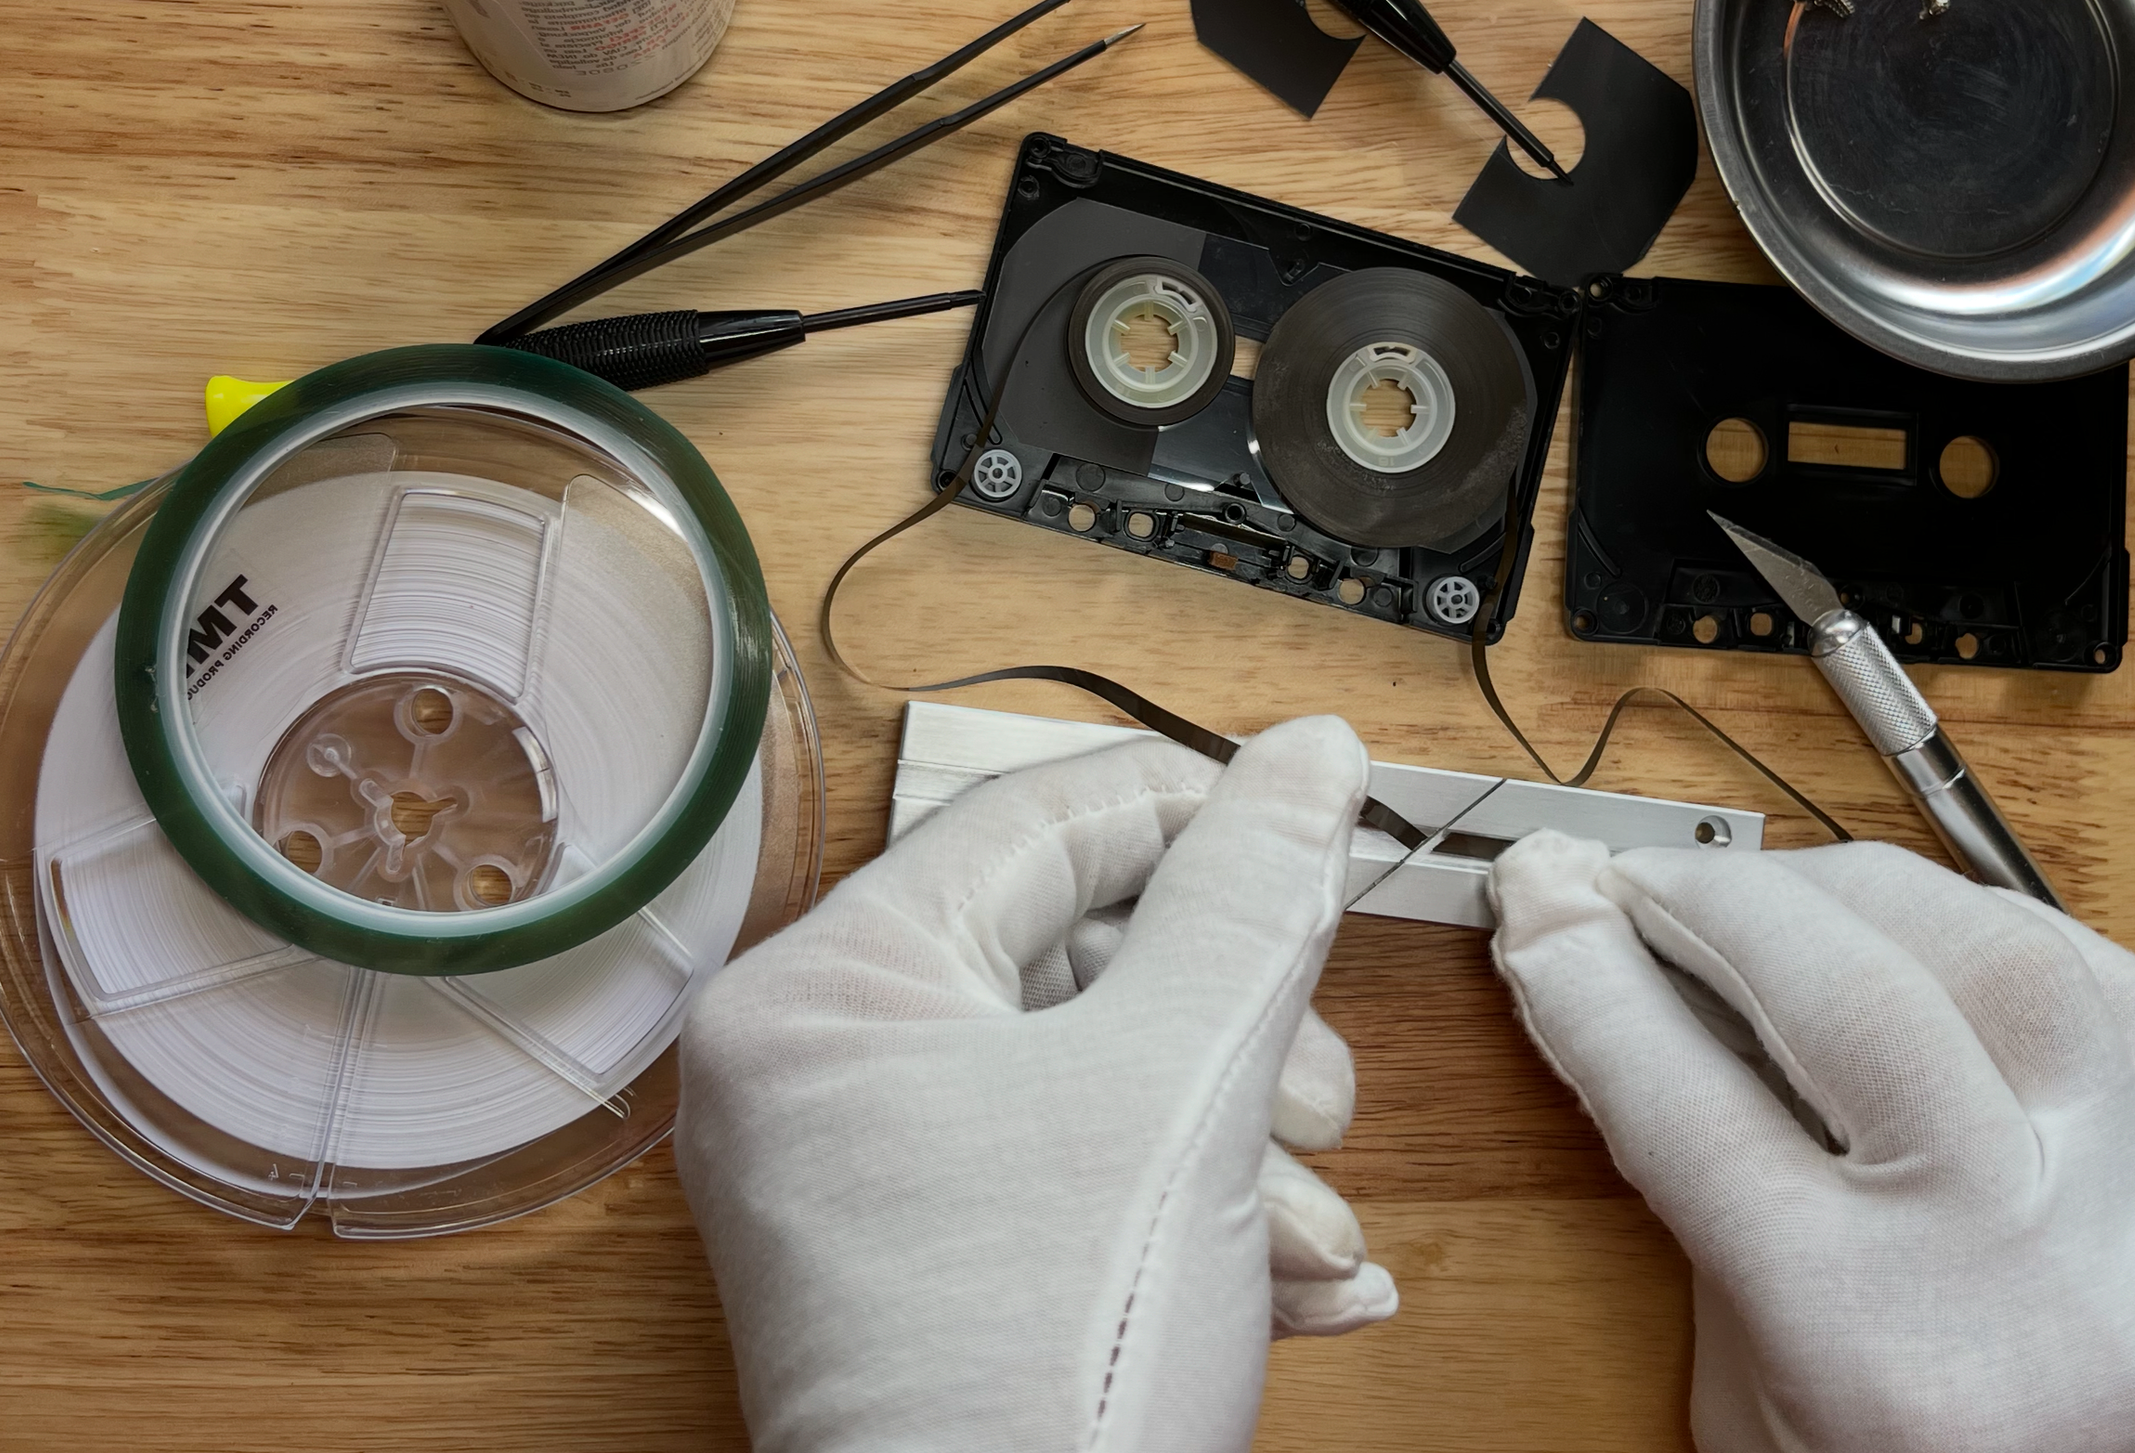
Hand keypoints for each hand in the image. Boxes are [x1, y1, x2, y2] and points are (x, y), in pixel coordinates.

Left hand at [676, 717, 1395, 1452]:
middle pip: (1078, 954)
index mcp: (823, 995)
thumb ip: (1251, 895)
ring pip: (1095, 1076)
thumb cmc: (1042, 1375)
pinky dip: (1191, 1209)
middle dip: (1232, 1027)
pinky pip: (1072, 1173)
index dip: (1202, 816)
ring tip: (1310, 1225)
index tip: (1317, 829)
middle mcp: (816, 1076)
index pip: (1037, 820)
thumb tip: (1304, 760)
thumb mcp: (1181, 1087)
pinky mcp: (923, 1268)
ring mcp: (865, 1180)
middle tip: (1315, 1077)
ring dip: (1237, 1140)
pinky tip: (1296, 1280)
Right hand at [1489, 836, 2134, 1452]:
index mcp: (1871, 1344)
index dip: (1590, 982)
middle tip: (1638, 882)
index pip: (1689, 1103)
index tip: (1539, 908)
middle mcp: (2018, 1264)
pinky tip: (1927, 933)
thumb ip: (1705, 1200)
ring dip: (1860, 891)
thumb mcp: (1750, 1395)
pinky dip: (2005, 932)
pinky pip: (2117, 990)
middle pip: (1853, 997)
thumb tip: (1643, 995)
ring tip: (1777, 893)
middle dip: (1717, 902)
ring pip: (2004, 955)